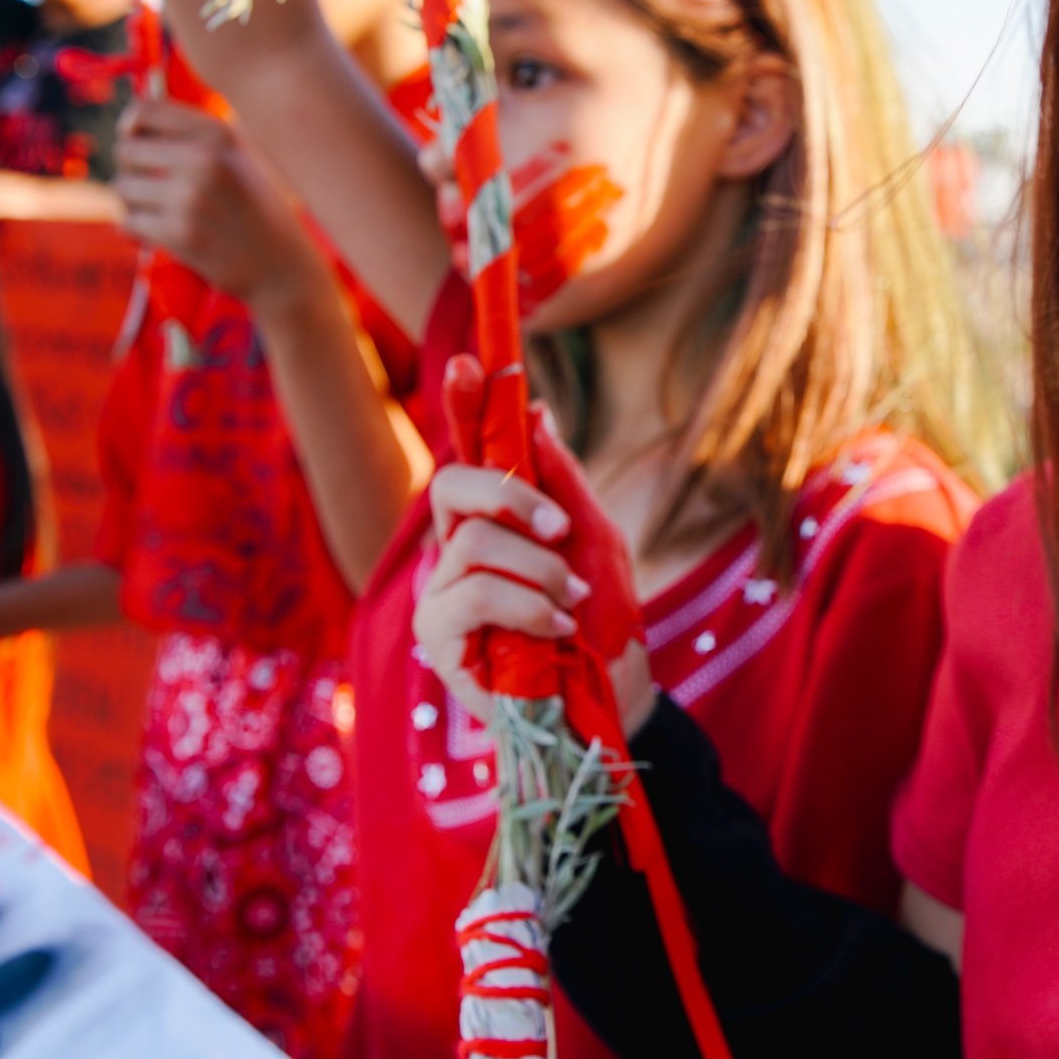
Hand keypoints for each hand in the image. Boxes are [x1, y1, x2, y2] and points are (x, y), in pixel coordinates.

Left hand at [113, 98, 323, 303]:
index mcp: (218, 134)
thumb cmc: (257, 208)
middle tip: (148, 186)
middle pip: (127, 150)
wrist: (282, 264)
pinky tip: (158, 235)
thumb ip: (197, 134)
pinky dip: (136, 232)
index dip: (131, 128)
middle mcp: (204, 159)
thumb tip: (131, 121)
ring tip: (158, 213)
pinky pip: (128, 223)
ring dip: (133, 203)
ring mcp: (190, 197)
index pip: (143, 112)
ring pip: (122, 188)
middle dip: (131, 169)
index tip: (135, 141)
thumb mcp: (241, 155)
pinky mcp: (180, 234)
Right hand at [412, 356, 658, 735]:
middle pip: (453, 485)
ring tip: (572, 602)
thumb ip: (562, 480)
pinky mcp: (439, 638)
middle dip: (510, 496)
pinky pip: (470, 593)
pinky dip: (525, 606)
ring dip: (539, 571)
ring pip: (473, 543)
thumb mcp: (596, 538)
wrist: (619, 696)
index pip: (468, 453)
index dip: (462, 405)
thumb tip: (535, 412)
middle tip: (560, 527)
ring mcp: (442, 592)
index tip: (469, 362)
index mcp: (495, 519)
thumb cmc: (605, 620)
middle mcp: (458, 548)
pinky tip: (556, 629)